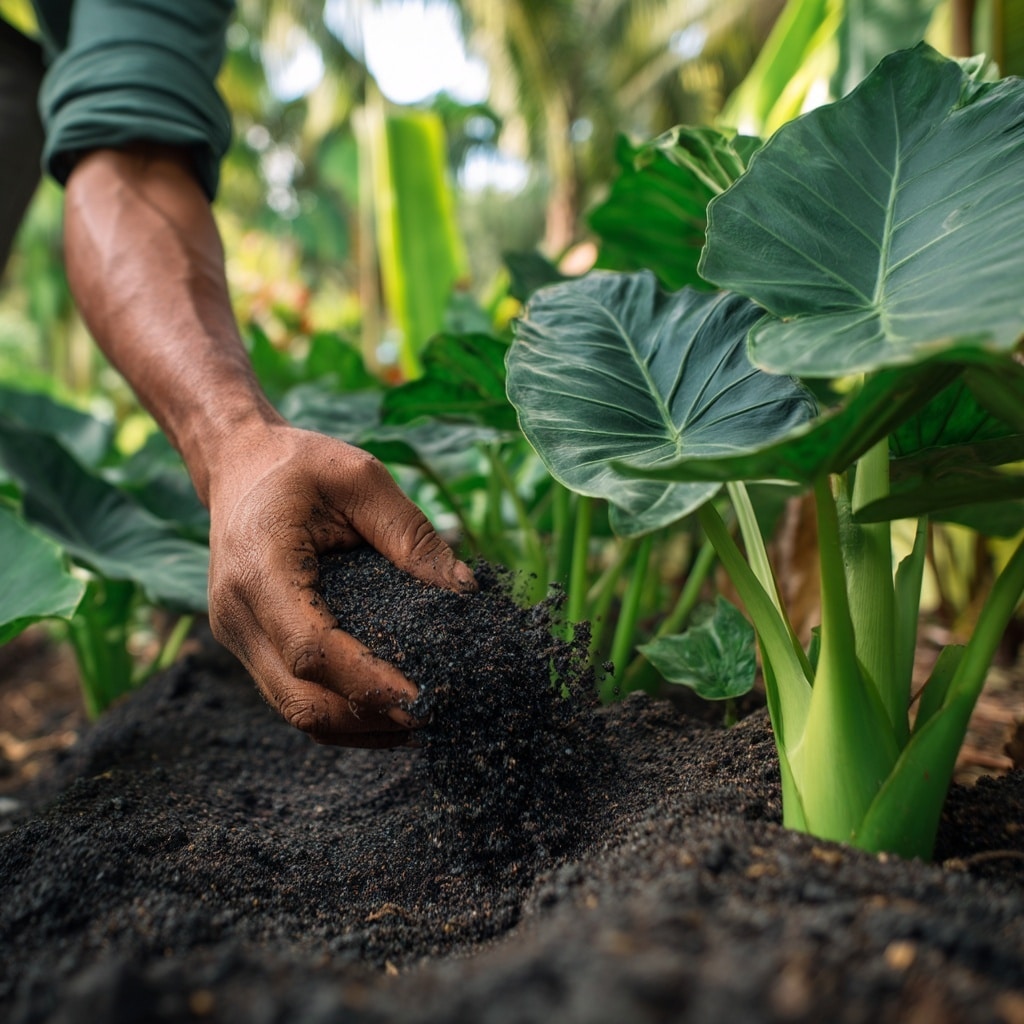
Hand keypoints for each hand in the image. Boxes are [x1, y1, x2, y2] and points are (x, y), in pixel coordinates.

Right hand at [205, 423, 476, 746]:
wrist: (237, 463)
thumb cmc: (301, 465)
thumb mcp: (361, 478)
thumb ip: (411, 533)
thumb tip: (463, 590)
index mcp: (260, 567)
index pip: (310, 649)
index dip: (367, 681)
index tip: (422, 695)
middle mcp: (237, 613)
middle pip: (301, 698)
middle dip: (369, 718)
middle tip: (434, 714)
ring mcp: (237, 637)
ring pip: (295, 710)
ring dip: (357, 727)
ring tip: (418, 720)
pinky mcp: (249, 646)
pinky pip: (292, 697)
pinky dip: (340, 713)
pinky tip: (386, 709)